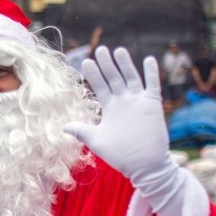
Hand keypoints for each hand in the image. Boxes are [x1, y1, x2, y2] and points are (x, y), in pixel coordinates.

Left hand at [63, 46, 171, 180]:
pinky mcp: (153, 105)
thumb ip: (81, 130)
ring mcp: (138, 102)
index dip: (93, 75)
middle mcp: (123, 102)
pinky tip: (148, 59)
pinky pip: (153, 85)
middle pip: (114, 78)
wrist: (145, 166)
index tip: (85, 61)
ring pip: (131, 78)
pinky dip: (151, 73)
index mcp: (110, 108)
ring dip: (125, 64)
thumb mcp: (97, 141)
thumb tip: (63, 126)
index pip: (100, 86)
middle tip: (100, 49)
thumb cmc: (120, 155)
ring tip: (118, 50)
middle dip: (107, 64)